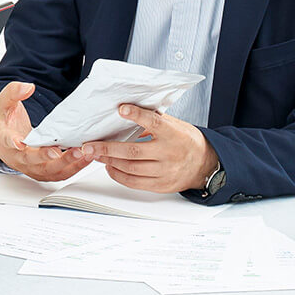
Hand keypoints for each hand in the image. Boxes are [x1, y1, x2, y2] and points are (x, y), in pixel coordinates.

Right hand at [0, 82, 92, 180]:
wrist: (8, 147)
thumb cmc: (9, 125)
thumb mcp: (5, 105)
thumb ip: (13, 93)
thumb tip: (28, 87)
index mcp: (7, 141)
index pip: (8, 142)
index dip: (13, 143)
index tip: (19, 143)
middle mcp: (20, 158)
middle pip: (32, 160)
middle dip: (47, 156)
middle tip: (61, 151)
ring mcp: (34, 168)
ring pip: (50, 170)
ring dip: (67, 164)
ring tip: (83, 153)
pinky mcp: (47, 173)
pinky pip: (61, 174)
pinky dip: (75, 167)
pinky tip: (87, 158)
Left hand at [82, 105, 217, 192]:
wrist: (205, 164)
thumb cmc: (185, 141)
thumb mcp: (175, 125)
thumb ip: (154, 119)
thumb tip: (127, 109)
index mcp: (174, 134)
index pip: (154, 122)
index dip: (137, 115)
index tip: (122, 109)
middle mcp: (169, 153)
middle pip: (133, 151)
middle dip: (107, 148)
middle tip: (89, 145)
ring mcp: (165, 171)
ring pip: (130, 168)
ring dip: (109, 161)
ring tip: (95, 154)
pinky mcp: (161, 185)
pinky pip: (134, 182)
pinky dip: (118, 175)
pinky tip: (109, 167)